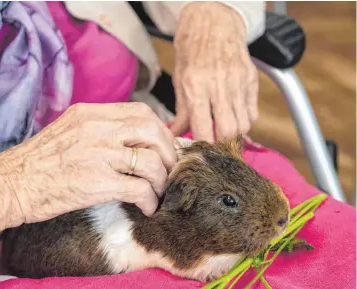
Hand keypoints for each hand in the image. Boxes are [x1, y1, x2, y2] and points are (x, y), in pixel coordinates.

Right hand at [0, 102, 177, 225]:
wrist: (8, 184)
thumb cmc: (35, 162)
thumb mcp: (67, 131)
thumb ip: (97, 130)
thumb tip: (128, 140)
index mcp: (89, 113)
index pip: (140, 111)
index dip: (160, 129)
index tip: (165, 146)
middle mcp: (96, 129)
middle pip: (152, 131)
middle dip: (168, 152)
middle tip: (170, 169)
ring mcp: (98, 154)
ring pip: (150, 161)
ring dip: (162, 180)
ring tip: (159, 193)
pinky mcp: (97, 182)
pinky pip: (139, 188)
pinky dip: (149, 199)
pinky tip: (147, 207)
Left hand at [171, 2, 258, 141]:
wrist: (213, 23)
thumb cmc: (192, 51)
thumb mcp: (179, 80)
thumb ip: (181, 112)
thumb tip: (176, 136)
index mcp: (196, 86)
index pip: (203, 129)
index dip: (202, 146)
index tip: (198, 150)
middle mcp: (219, 86)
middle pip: (229, 131)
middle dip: (221, 144)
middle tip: (213, 144)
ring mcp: (238, 82)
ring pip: (244, 125)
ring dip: (234, 134)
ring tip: (223, 130)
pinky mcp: (251, 80)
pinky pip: (253, 113)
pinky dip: (244, 121)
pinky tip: (233, 116)